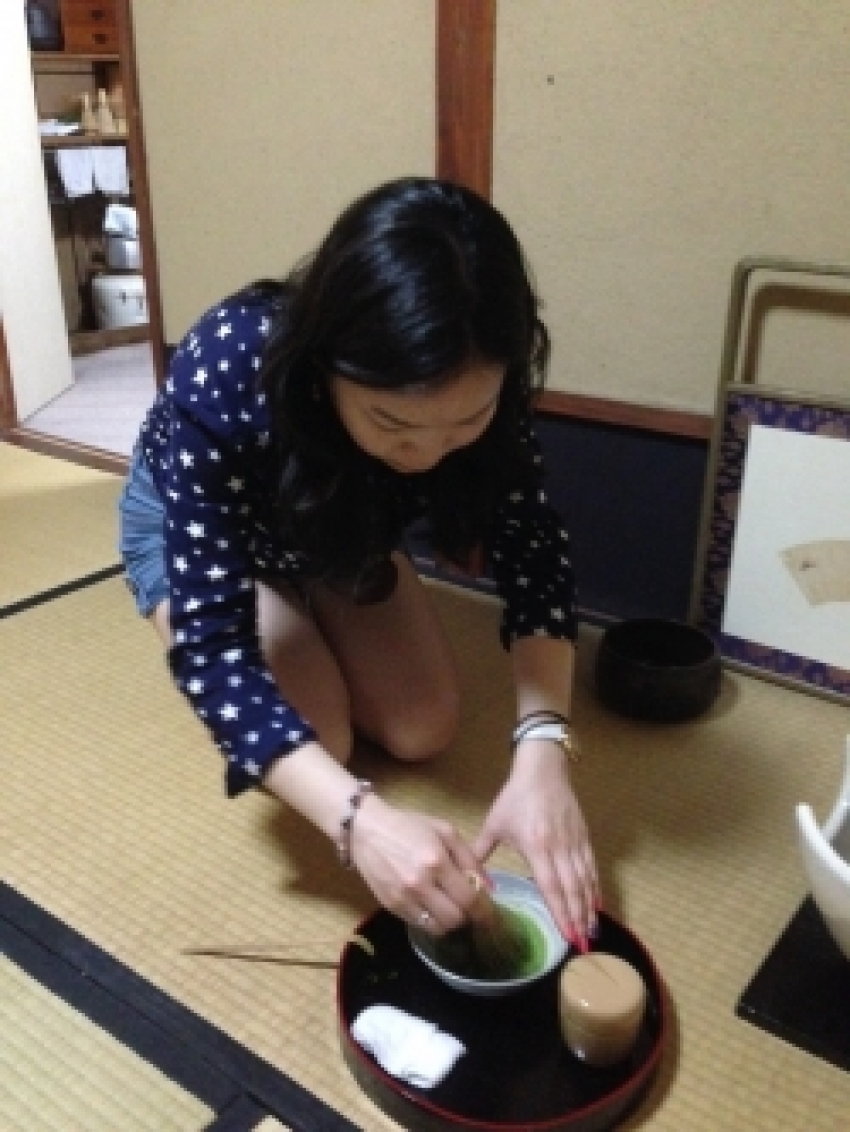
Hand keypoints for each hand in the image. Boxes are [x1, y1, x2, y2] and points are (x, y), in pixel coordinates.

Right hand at [350, 794, 483, 934]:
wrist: (366, 830)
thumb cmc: (409, 826)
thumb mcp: (445, 831)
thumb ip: (470, 858)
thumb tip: (490, 888)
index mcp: (436, 862)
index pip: (469, 899)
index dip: (485, 911)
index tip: (492, 914)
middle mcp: (420, 884)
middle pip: (455, 919)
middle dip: (467, 917)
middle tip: (469, 908)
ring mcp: (403, 898)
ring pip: (437, 928)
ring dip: (450, 922)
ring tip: (451, 908)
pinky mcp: (390, 907)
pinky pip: (419, 925)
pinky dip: (431, 921)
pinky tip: (432, 907)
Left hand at [473, 739, 598, 948]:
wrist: (542, 769)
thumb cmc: (515, 797)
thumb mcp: (495, 823)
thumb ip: (482, 852)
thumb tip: (472, 879)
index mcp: (537, 845)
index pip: (551, 885)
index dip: (560, 911)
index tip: (566, 934)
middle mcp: (559, 847)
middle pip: (572, 888)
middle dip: (577, 917)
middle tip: (582, 944)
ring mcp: (574, 842)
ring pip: (585, 880)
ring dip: (589, 907)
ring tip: (592, 931)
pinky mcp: (583, 836)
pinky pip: (591, 866)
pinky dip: (595, 886)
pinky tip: (597, 903)